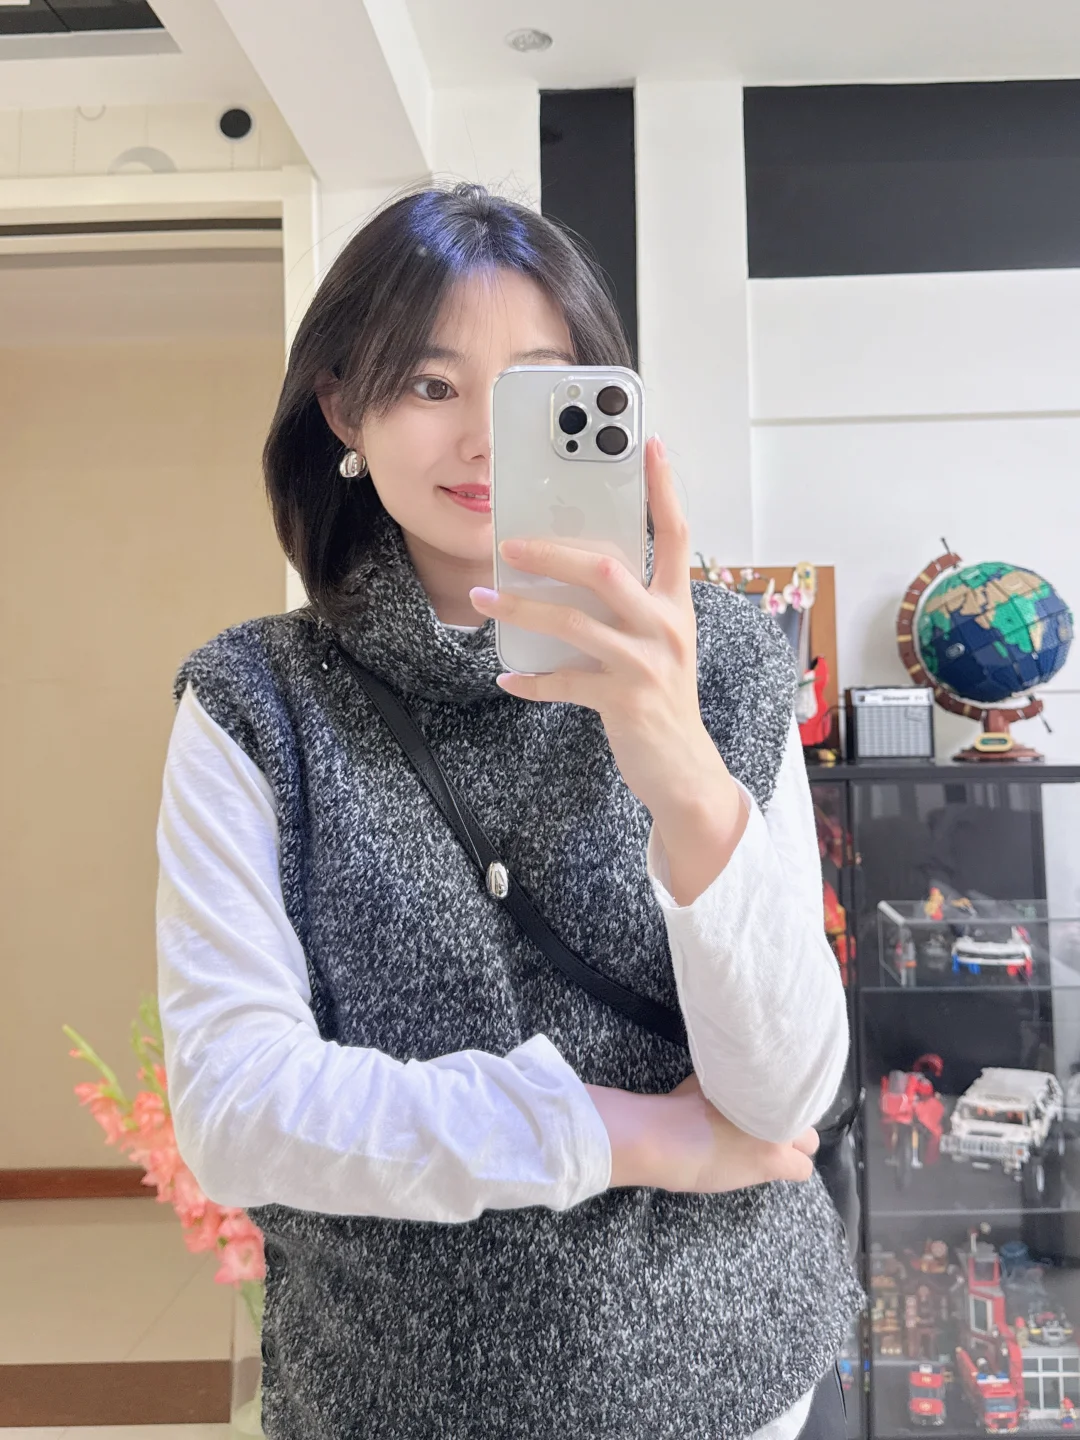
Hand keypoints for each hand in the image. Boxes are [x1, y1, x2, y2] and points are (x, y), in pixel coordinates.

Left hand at [469, 435, 721, 818]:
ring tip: (486, 598)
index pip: (675, 534)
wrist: (685, 770)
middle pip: (606, 569)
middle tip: (509, 544)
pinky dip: (530, 680)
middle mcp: (666, 627)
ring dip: (522, 609)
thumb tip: (571, 570)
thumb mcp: (659, 643)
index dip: (664, 488)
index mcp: (676, 605)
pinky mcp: (624, 700)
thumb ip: (628, 606)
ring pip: (574, 622)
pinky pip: (564, 682)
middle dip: (552, 553)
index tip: (650, 444)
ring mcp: (647, 664)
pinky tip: (506, 678)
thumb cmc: (663, 699)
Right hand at [660, 1072, 818, 1190]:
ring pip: (809, 1144)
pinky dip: (790, 1169)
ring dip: (793, 1147)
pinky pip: (801, 1170)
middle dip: (792, 1124)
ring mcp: (779, 1134)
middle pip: (807, 1115)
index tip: (769, 1107)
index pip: (796, 1090)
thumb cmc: (681, 1106)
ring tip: (767, 1150)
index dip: (783, 1103)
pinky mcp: (774, 1163)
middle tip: (770, 1130)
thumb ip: (736, 1084)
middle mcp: (778, 1105)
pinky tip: (768, 1167)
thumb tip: (740, 1085)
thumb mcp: (712, 1081)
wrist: (671, 1139)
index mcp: (764, 1084)